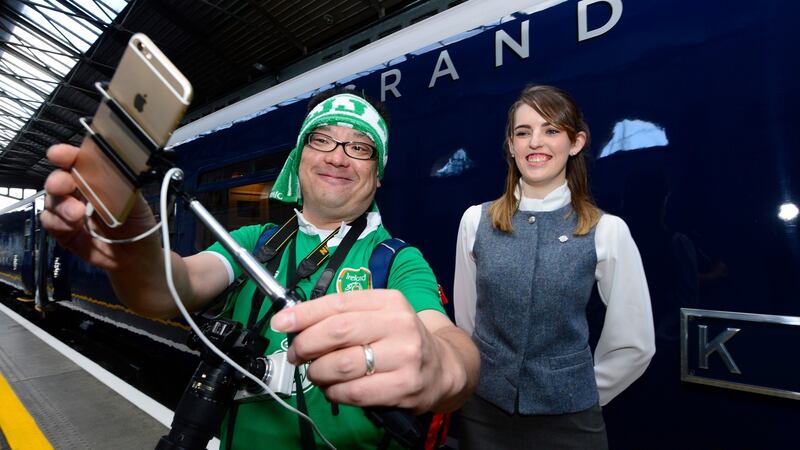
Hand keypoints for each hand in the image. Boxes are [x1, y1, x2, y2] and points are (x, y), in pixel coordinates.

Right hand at [40, 144, 156, 270]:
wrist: (136, 255)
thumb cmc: (137, 222)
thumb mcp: (136, 202)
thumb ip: (125, 186)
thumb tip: (115, 170)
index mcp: (96, 178)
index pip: (78, 161)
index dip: (67, 155)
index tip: (59, 155)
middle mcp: (79, 191)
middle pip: (59, 178)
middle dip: (58, 180)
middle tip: (63, 185)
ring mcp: (68, 210)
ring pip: (52, 200)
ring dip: (61, 205)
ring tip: (77, 214)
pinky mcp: (62, 230)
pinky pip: (50, 221)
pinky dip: (57, 222)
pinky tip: (72, 226)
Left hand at [271, 289, 451, 412]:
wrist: (442, 368)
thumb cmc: (400, 340)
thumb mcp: (380, 316)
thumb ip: (344, 315)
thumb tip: (294, 321)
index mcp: (389, 301)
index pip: (338, 304)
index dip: (304, 314)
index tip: (281, 322)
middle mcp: (399, 325)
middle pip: (337, 333)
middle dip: (306, 345)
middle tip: (296, 354)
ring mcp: (404, 356)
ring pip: (341, 365)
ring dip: (318, 372)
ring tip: (317, 373)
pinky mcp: (404, 386)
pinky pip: (353, 392)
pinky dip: (334, 392)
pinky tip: (334, 389)